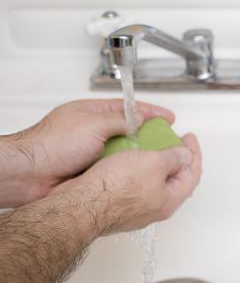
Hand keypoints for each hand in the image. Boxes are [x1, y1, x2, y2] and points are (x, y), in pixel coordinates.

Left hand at [0, 99, 174, 207]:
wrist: (30, 174)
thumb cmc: (52, 144)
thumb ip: (120, 120)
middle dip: (146, 135)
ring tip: (154, 158)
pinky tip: (136, 173)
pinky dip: (124, 170)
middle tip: (165, 140)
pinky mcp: (89, 171)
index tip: (167, 117)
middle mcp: (92, 131)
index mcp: (93, 113)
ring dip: (135, 155)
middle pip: (127, 130)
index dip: (150, 111)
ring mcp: (90, 152)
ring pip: (122, 151)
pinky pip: (114, 168)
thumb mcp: (94, 124)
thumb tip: (138, 120)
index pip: (128, 108)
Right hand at [49, 132, 201, 234]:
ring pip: (151, 180)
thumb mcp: (154, 163)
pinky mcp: (115, 204)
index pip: (192, 175)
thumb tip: (185, 155)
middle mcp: (153, 207)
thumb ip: (173, 158)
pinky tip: (128, 155)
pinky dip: (134, 167)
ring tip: (150, 144)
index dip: (194, 153)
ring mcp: (134, 208)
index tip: (189, 137)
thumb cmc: (114, 189)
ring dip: (153, 161)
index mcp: (169, 201)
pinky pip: (132, 182)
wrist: (79, 204)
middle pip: (174, 179)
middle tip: (173, 141)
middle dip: (176, 158)